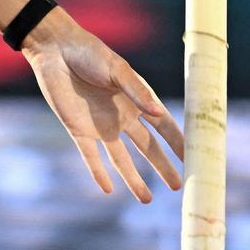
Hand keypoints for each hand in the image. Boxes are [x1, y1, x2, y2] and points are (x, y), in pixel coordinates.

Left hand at [21, 8, 184, 201]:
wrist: (55, 50)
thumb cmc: (89, 53)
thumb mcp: (117, 69)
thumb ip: (137, 91)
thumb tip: (161, 115)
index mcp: (136, 99)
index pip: (163, 126)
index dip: (178, 142)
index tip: (194, 160)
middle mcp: (122, 116)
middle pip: (147, 147)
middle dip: (162, 166)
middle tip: (178, 186)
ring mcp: (101, 125)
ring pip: (121, 159)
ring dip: (133, 179)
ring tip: (146, 200)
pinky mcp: (78, 130)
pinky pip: (91, 157)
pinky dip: (98, 173)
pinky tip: (107, 189)